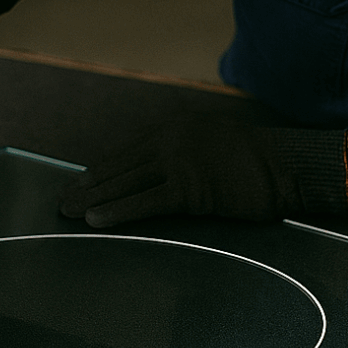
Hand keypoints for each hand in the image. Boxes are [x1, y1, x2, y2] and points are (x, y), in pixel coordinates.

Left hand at [60, 119, 347, 227]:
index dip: (100, 169)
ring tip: (67, 212)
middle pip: (119, 166)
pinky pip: (145, 202)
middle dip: (86, 185)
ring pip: (125, 182)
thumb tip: (163, 172)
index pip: (127, 151)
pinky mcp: (189, 188)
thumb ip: (186, 153)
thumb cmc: (256, 161)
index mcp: (174, 127)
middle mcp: (170, 139)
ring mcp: (179, 162)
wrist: (287, 165)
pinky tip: (96, 220)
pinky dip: (117, 211)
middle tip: (60, 200)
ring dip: (92, 198)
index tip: (78, 182)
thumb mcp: (213, 145)